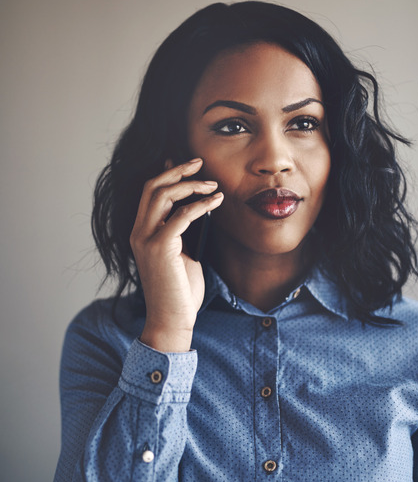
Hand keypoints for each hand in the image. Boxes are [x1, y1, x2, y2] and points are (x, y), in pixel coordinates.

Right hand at [129, 158, 222, 351]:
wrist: (172, 319)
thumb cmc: (180, 291)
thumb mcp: (183, 255)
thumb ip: (184, 232)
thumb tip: (199, 208)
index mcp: (142, 233)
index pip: (149, 193)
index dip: (168, 174)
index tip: (190, 166)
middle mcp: (139, 232)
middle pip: (153, 186)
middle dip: (177, 170)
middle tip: (200, 162)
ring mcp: (146, 239)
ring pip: (163, 195)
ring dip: (190, 184)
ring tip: (213, 184)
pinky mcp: (160, 248)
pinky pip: (181, 216)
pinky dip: (200, 205)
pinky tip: (216, 202)